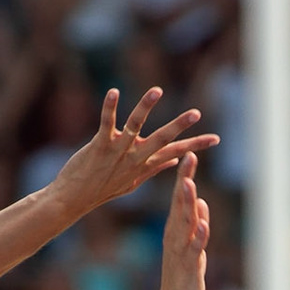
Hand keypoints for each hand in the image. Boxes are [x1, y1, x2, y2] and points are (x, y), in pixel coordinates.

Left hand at [48, 88, 217, 216]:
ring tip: (157, 91)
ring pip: (135, 126)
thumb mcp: (132, 181)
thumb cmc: (102, 188)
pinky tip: (114, 91)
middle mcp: (135, 158)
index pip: (176, 153)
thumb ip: (154, 168)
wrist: (74, 199)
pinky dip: (110, 107)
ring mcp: (118, 152)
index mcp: (145, 164)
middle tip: (196, 113)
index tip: (216, 139)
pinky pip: (107, 124)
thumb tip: (174, 162)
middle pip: (162, 140)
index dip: (196, 145)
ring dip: (146, 107)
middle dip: (179, 126)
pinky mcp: (100, 146)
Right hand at [158, 150, 210, 289]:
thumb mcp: (191, 245)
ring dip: (187, 203)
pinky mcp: (189, 265)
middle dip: (185, 180)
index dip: (185, 176)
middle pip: (181, 203)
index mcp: (176, 229)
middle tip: (189, 156)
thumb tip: (201, 202)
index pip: (180, 198)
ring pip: (185, 222)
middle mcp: (175, 235)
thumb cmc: (183, 275)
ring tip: (190, 183)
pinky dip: (199, 235)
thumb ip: (196, 223)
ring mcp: (181, 250)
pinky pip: (194, 248)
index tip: (191, 154)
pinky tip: (203, 223)